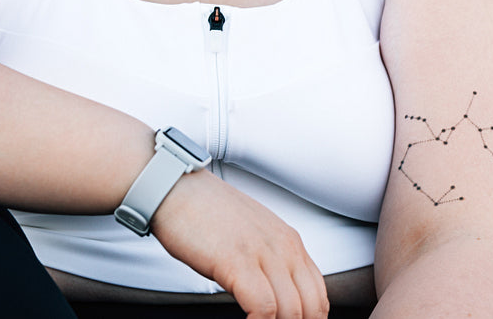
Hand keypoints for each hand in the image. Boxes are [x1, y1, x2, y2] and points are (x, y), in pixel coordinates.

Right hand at [149, 169, 329, 318]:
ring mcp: (262, 253)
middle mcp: (283, 247)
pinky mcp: (237, 262)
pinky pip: (263, 308)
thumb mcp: (252, 233)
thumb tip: (274, 293)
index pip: (319, 295)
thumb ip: (270, 259)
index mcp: (289, 241)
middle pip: (311, 307)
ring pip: (292, 312)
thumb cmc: (205, 212)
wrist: (174, 186)